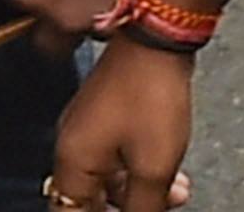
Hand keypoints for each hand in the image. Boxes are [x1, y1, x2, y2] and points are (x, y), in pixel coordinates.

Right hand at [51, 39, 200, 211]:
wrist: (154, 47)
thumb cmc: (149, 98)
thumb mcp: (153, 167)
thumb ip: (144, 207)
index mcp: (72, 158)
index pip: (68, 211)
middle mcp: (71, 144)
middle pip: (88, 199)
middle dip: (124, 210)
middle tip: (156, 209)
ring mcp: (86, 129)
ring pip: (106, 180)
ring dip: (138, 194)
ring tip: (174, 195)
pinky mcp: (103, 118)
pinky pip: (115, 160)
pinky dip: (138, 173)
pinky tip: (168, 175)